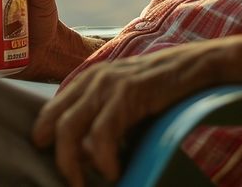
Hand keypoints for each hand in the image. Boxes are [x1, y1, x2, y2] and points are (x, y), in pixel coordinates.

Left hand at [31, 42, 220, 185]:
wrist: (194, 66)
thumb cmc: (160, 89)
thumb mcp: (122, 100)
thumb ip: (100, 119)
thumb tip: (83, 156)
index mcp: (86, 80)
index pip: (49, 113)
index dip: (47, 142)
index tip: (61, 166)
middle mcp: (91, 80)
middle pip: (53, 123)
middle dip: (58, 159)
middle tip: (72, 182)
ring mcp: (107, 85)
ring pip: (69, 129)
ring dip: (72, 164)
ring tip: (85, 183)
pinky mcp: (127, 93)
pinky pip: (101, 133)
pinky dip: (102, 158)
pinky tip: (113, 171)